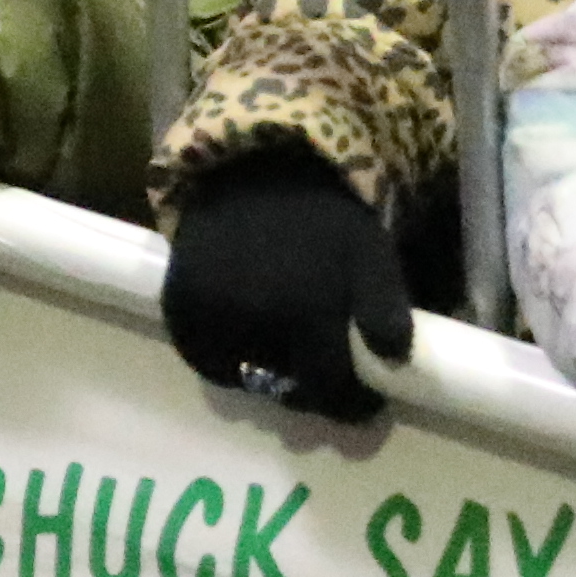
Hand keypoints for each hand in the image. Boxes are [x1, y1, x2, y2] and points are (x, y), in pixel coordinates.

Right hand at [160, 148, 411, 419]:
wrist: (252, 171)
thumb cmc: (321, 218)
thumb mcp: (370, 254)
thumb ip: (386, 308)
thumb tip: (393, 361)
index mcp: (310, 309)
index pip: (332, 390)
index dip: (351, 405)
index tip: (361, 403)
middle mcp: (257, 319)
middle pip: (288, 390)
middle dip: (311, 392)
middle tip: (323, 378)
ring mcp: (213, 315)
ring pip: (246, 378)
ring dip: (268, 378)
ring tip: (285, 356)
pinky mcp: (181, 307)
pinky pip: (204, 359)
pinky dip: (224, 363)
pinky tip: (244, 344)